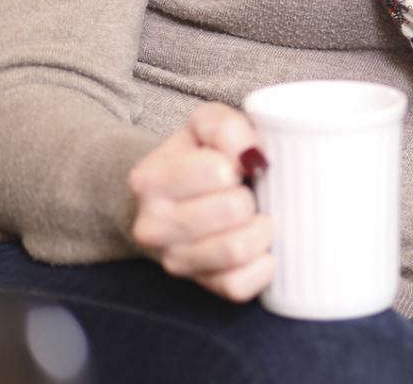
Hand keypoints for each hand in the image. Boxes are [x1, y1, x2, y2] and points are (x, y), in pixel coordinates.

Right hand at [126, 102, 272, 301]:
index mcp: (150, 179)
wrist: (180, 200)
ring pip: (237, 249)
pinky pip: (240, 284)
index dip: (240, 162)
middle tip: (248, 192)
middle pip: (232, 209)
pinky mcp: (201, 286)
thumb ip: (224, 127)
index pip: (217, 170)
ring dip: (261, 229)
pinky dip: (262, 265)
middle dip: (252, 196)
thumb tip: (250, 153)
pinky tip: (260, 247)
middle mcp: (152, 225)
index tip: (237, 164)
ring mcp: (174, 260)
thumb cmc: (203, 158)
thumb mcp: (206, 128)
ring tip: (257, 217)